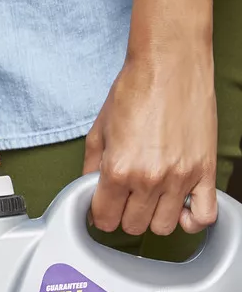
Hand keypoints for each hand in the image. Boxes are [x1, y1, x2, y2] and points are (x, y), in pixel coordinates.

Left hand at [85, 0, 216, 236]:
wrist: (170, 64)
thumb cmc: (135, 90)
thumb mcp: (99, 131)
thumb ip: (91, 168)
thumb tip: (88, 192)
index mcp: (118, 170)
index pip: (104, 219)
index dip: (100, 215)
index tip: (103, 207)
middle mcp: (149, 179)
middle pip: (133, 226)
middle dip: (125, 215)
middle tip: (125, 198)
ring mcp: (180, 178)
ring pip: (164, 227)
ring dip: (154, 217)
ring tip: (151, 199)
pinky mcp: (204, 171)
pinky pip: (204, 217)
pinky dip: (192, 219)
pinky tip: (181, 207)